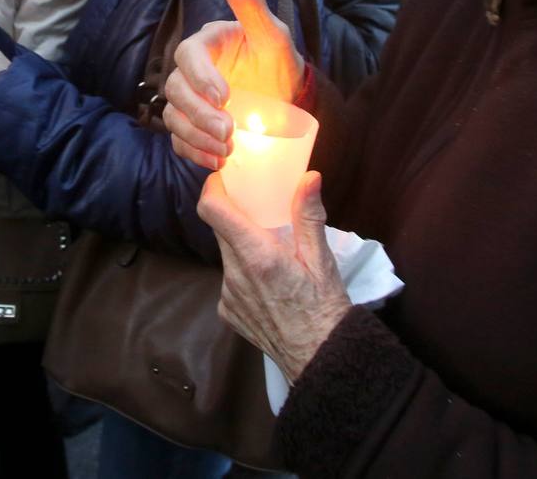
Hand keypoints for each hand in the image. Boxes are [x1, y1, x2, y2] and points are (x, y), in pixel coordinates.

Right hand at [162, 0, 305, 170]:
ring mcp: (190, 101)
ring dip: (196, 138)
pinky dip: (195, 153)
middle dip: (199, 115)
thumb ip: (252, 3)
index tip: (225, 97)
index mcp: (206, 44)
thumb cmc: (277, 60)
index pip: (189, 56)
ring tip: (226, 151)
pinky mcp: (193, 127)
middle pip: (176, 91)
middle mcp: (191, 72)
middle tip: (229, 132)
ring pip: (174, 118)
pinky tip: (218, 162)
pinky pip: (181, 141)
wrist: (286, 97)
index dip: (201, 76)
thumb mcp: (272, 33)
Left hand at [197, 170, 349, 383]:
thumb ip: (308, 215)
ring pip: (226, 255)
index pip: (213, 210)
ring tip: (271, 249)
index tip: (224, 178)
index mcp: (257, 255)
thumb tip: (309, 178)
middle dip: (235, 215)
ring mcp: (228, 296)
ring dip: (241, 245)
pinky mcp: (228, 312)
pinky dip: (244, 272)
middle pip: (220, 230)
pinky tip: (269, 282)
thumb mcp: (321, 258)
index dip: (213, 188)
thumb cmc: (324, 306)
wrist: (319, 357)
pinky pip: (230, 280)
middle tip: (258, 207)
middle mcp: (234, 274)